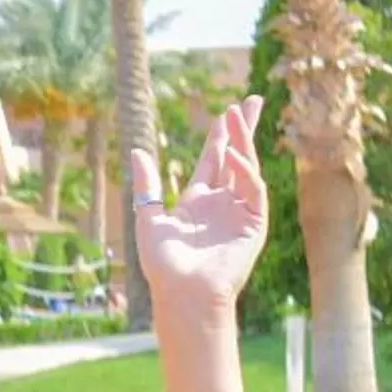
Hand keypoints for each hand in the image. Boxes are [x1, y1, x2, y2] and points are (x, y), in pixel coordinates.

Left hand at [134, 97, 267, 324]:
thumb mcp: (149, 217)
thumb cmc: (163, 263)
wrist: (182, 292)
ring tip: (239, 115)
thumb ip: (147, 185)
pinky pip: (254, 192)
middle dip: (243, 129)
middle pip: (236, 156)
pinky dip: (247, 174)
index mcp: (198, 201)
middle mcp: (222, 202)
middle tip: (251, 100)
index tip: (225, 112)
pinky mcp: (253, 224)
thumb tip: (137, 152)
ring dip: (244, 142)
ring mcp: (240, 212)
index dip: (220, 136)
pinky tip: (238, 158)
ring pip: (246, 168)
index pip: (214, 160)